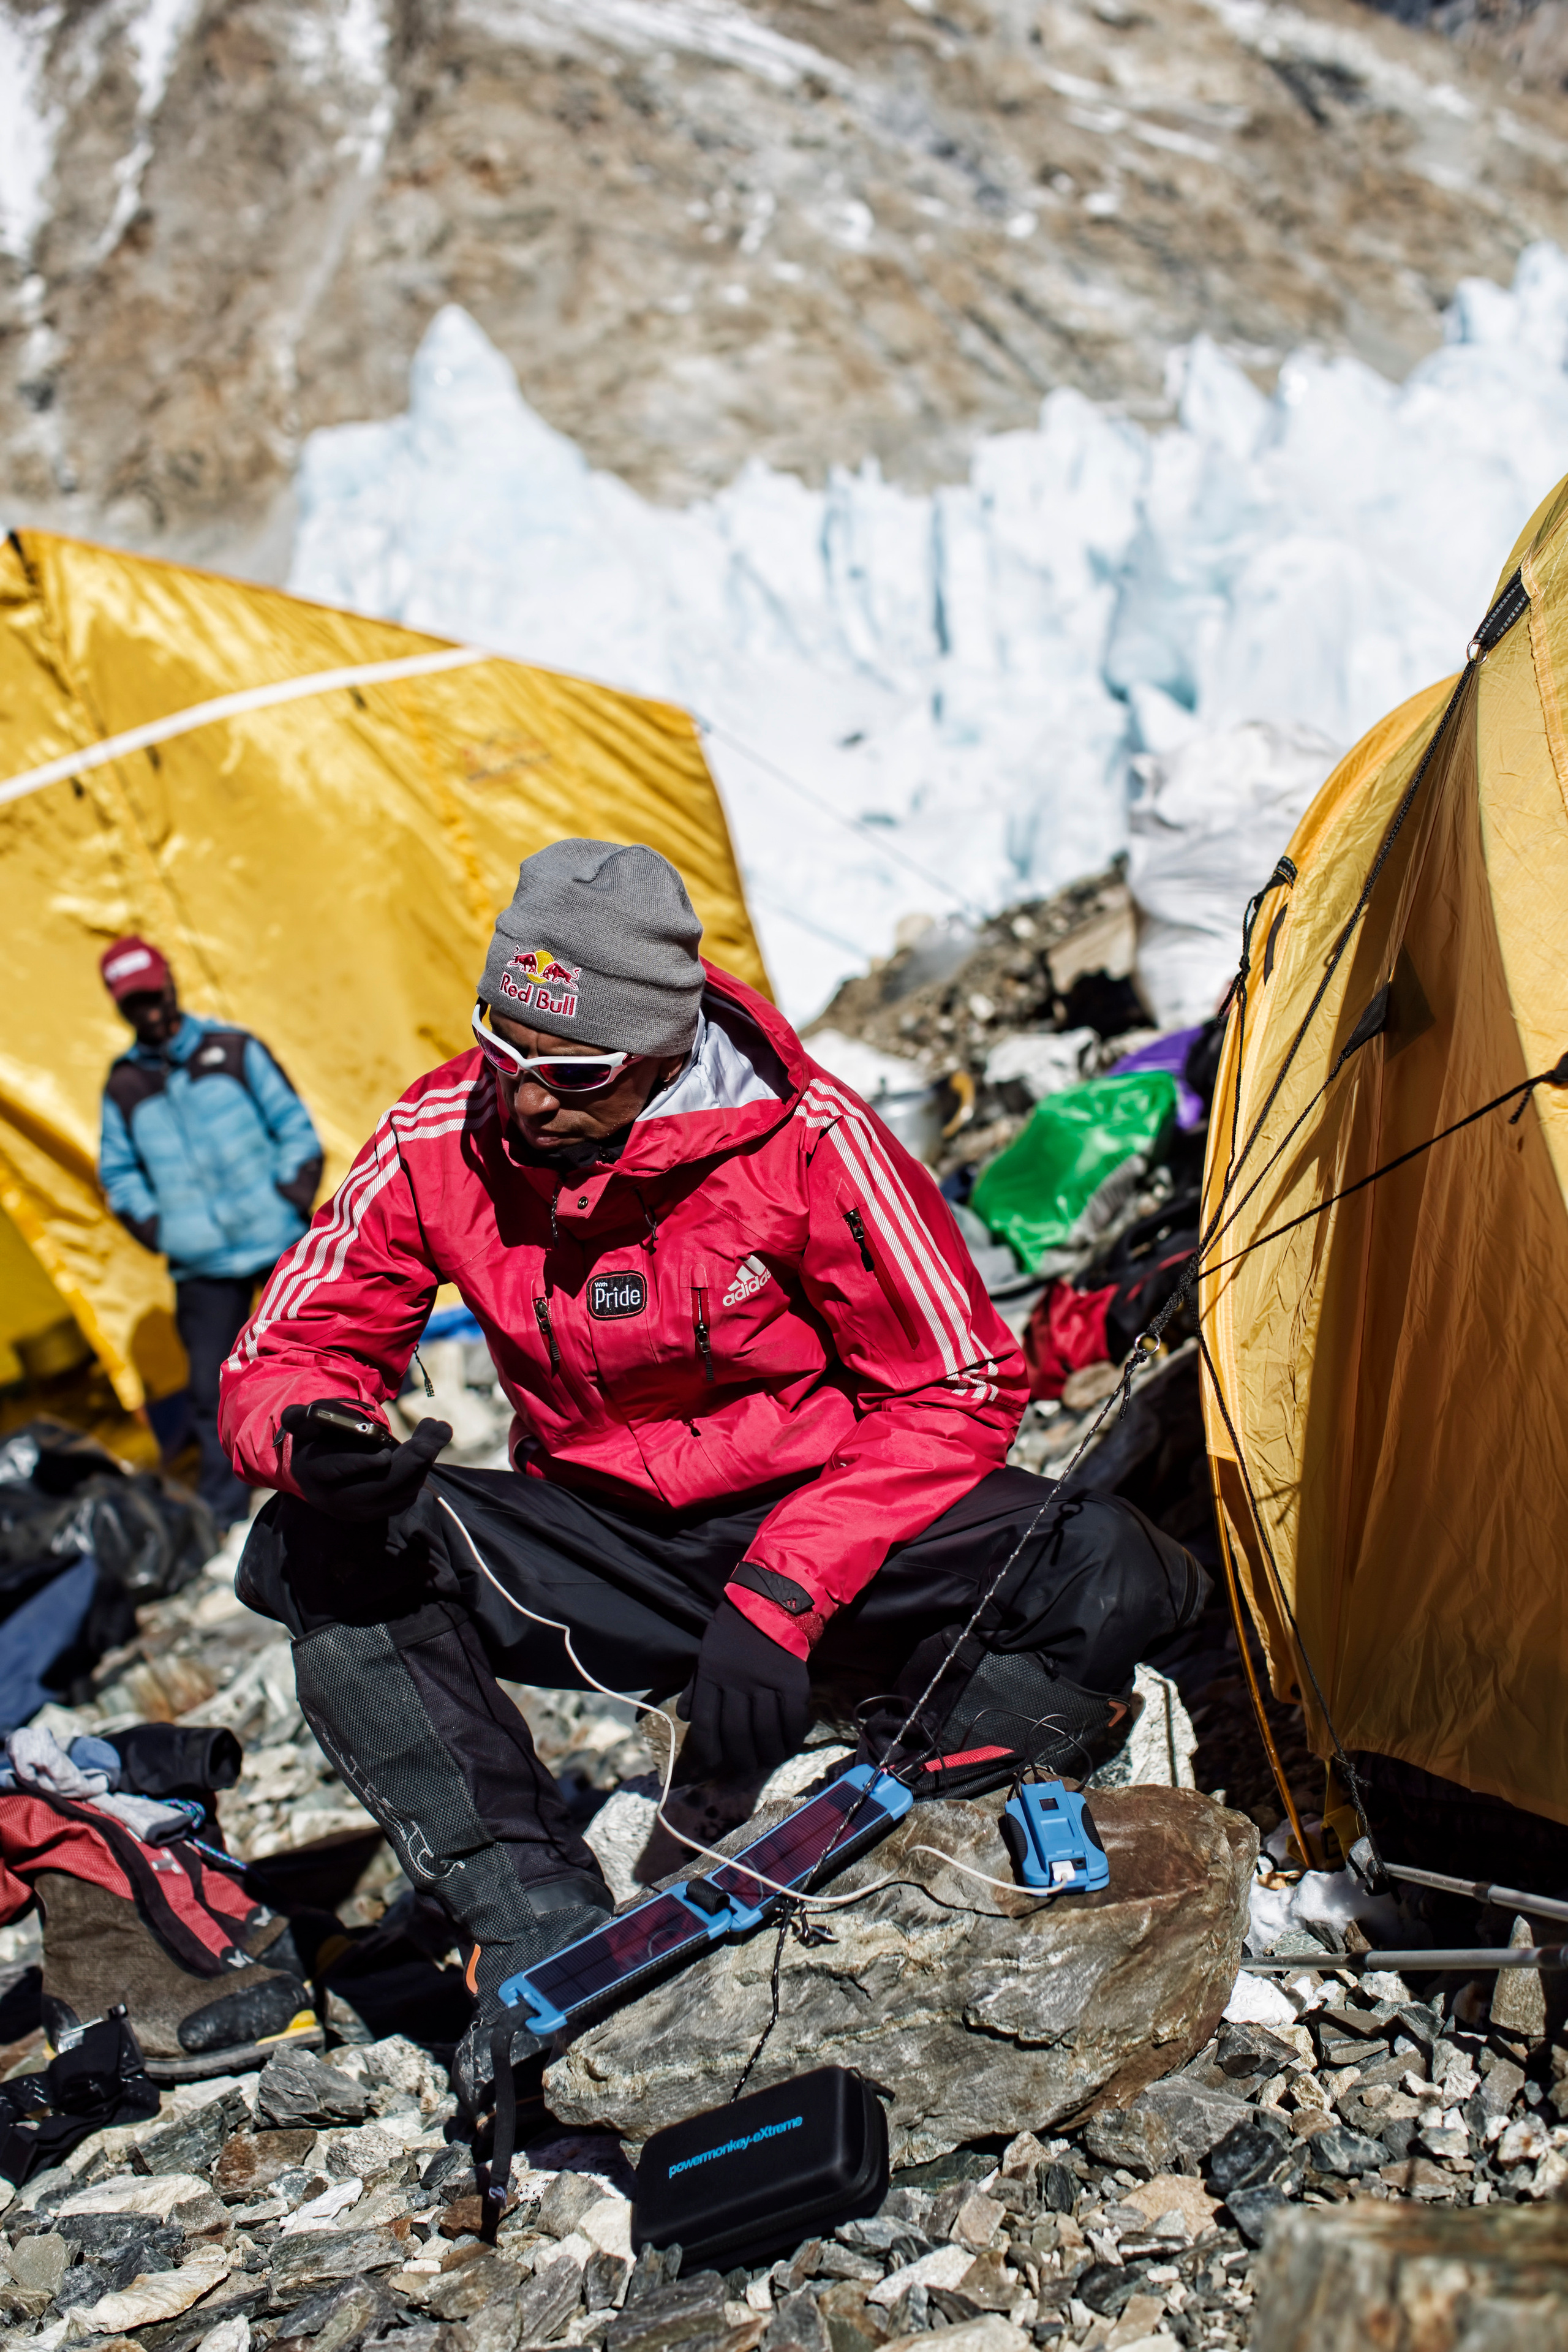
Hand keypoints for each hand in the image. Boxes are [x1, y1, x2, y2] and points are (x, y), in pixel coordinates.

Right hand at [279, 1400, 450, 1523]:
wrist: (323, 1469)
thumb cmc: (318, 1439)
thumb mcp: (305, 1426)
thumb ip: (299, 1419)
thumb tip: (297, 1415)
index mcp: (316, 1475)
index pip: (337, 1471)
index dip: (361, 1465)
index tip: (385, 1455)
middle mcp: (339, 1499)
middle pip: (381, 1485)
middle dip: (412, 1459)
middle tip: (437, 1430)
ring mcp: (362, 1511)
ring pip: (399, 1490)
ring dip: (424, 1460)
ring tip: (438, 1429)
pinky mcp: (382, 1511)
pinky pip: (408, 1493)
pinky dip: (424, 1468)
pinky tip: (431, 1442)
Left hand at [677, 1599, 811, 1782]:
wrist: (770, 1602)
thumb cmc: (733, 1631)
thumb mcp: (706, 1654)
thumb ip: (695, 1686)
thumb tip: (684, 1716)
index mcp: (711, 1676)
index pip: (706, 1723)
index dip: (709, 1750)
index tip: (715, 1766)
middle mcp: (736, 1682)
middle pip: (735, 1732)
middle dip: (740, 1759)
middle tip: (745, 1770)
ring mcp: (765, 1681)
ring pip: (764, 1730)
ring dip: (767, 1753)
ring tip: (769, 1761)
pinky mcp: (792, 1680)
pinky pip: (791, 1718)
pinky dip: (791, 1736)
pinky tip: (789, 1743)